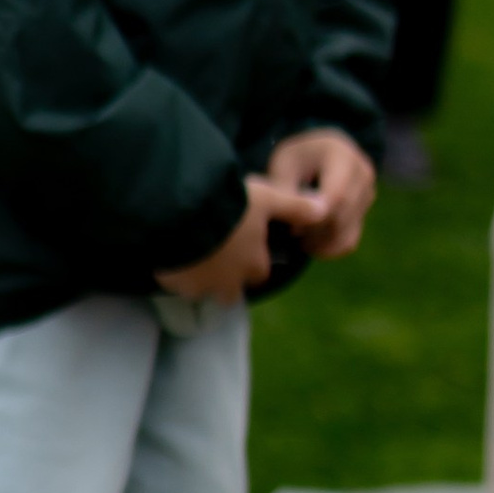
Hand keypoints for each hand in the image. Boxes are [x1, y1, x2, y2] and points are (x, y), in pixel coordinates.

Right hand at [156, 173, 320, 304]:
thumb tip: (324, 211)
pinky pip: (174, 283)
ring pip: (201, 291)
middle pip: (230, 294)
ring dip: (198, 279)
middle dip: (227, 281)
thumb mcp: (268, 198)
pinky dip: (173, 273)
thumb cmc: (231, 205)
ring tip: (190, 258)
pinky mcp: (173, 283)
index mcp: (253, 264)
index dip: (254, 261)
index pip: (260, 272)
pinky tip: (169, 254)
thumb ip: (295, 207)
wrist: (184, 212)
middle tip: (217, 259)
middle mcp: (228, 282)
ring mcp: (199, 285)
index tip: (246, 247)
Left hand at [266, 126, 376, 259]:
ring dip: (319, 243)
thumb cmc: (293, 161)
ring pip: (346, 233)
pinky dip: (327, 249)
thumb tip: (299, 225)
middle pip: (343, 216)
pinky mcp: (364, 213)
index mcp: (342, 155)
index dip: (315, 216)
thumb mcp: (282, 168)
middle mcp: (362, 173)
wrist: (313, 157)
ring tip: (296, 239)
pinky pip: (349, 241)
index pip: (338, 196)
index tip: (292, 227)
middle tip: (290, 235)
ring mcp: (367, 193)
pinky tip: (308, 244)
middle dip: (314, 232)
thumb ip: (287, 193)